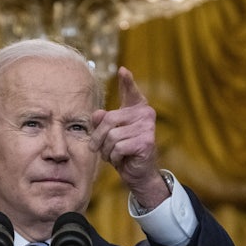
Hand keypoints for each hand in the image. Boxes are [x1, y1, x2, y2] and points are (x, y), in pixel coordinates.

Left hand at [89, 67, 169, 208]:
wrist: (138, 174)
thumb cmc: (123, 151)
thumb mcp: (109, 134)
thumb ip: (103, 121)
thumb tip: (97, 114)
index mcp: (138, 109)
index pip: (131, 92)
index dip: (127, 81)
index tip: (122, 70)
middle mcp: (146, 114)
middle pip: (109, 119)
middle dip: (98, 137)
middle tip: (98, 148)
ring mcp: (147, 128)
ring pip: (112, 136)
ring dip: (106, 150)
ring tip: (112, 155)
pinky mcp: (146, 142)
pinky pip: (118, 148)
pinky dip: (114, 157)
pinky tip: (121, 160)